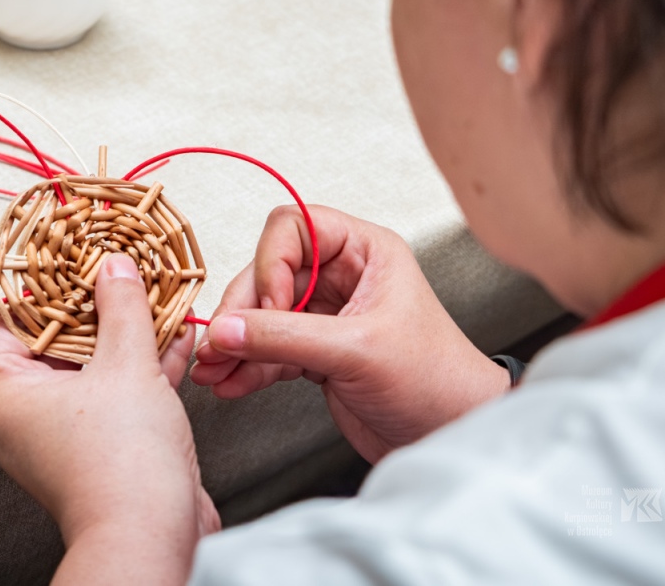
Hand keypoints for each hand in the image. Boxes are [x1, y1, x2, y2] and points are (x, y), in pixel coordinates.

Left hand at [0, 254, 218, 585]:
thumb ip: (121, 309)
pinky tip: (177, 335)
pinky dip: (144, 368)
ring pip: (94, 369)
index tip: (65, 261)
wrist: (153, 537)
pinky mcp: (105, 449)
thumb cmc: (122, 465)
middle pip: (56, 345)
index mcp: (8, 396)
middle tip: (116, 271)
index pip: (4, 327)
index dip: (36, 291)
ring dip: (128, 335)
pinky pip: (119, 396)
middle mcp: (28, 419)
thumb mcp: (124, 365)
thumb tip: (113, 268)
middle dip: (95, 307)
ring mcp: (67, 436)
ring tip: (156, 294)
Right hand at [190, 205, 510, 462]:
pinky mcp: (316, 353)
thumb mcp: (356, 351)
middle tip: (221, 343)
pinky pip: (267, 349)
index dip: (271, 263)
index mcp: (365, 253)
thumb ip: (284, 337)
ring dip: (235, 343)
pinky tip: (230, 383)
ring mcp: (327, 316)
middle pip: (267, 273)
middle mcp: (343, 277)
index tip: (270, 305)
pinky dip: (246, 366)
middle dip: (241, 311)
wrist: (452, 437)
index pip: (294, 227)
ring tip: (213, 370)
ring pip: (261, 315)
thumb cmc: (436, 381)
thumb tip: (225, 329)